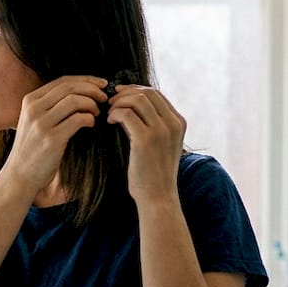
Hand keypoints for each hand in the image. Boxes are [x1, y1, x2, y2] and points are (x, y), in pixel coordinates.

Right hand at [3, 76, 108, 192]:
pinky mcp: (51, 139)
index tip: (101, 84)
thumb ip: (49, 106)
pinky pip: (78, 120)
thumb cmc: (32, 149)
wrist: (19, 176)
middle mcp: (34, 109)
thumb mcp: (33, 121)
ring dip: (92, 105)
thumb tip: (80, 92)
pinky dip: (89, 119)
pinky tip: (90, 124)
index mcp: (30, 101)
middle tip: (104, 98)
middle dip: (92, 89)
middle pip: (70, 88)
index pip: (63, 81)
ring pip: (75, 101)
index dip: (86, 80)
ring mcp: (41, 124)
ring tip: (97, 113)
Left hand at [104, 85, 185, 203]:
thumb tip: (129, 106)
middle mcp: (173, 123)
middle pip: (147, 93)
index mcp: (178, 122)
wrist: (157, 197)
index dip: (135, 90)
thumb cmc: (154, 173)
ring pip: (137, 100)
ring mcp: (161, 131)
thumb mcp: (160, 144)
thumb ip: (152, 124)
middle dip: (125, 93)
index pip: (156, 94)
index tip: (119, 94)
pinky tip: (109, 122)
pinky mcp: (146, 140)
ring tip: (109, 113)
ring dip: (118, 102)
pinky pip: (126, 113)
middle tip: (110, 102)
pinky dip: (114, 113)